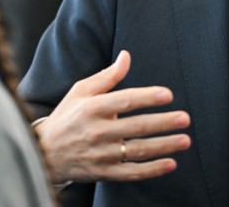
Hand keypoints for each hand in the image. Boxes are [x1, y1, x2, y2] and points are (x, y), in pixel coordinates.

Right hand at [35, 50, 191, 182]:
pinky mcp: (103, 173)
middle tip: (185, 118)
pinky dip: (152, 170)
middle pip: (135, 127)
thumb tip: (126, 56)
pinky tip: (171, 164)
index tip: (168, 94)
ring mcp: (100, 155)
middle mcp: (96, 132)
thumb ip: (107, 76)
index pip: (124, 101)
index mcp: (91, 109)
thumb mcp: (81, 91)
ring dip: (163, 146)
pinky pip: (131, 173)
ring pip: (137, 151)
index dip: (146, 97)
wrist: (43, 153)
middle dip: (162, 123)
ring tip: (185, 140)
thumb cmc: (67, 116)